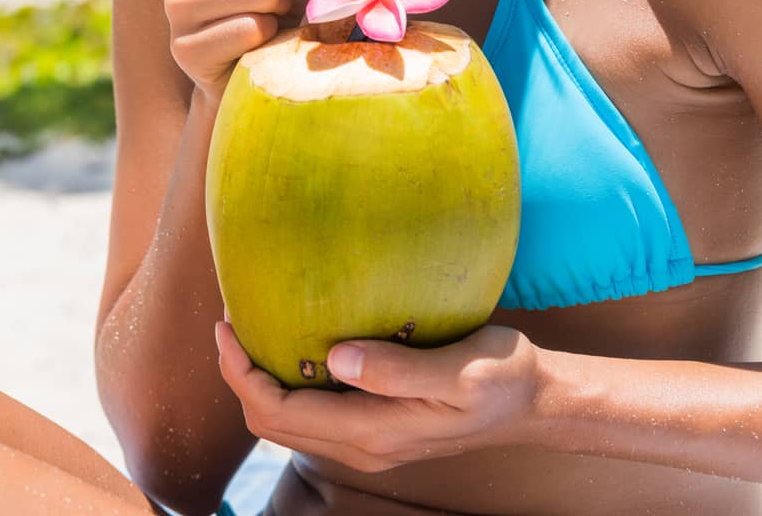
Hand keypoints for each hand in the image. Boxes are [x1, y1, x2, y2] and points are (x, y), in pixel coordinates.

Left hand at [213, 314, 542, 471]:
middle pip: (271, 423)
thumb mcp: (458, 369)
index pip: (279, 412)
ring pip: (288, 420)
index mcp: (373, 431)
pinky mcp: (375, 425)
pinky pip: (312, 411)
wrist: (533, 402)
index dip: (241, 373)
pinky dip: (286, 379)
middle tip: (230, 318)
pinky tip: (293, 338)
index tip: (228, 325)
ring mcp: (368, 439)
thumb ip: (396, 368)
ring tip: (252, 322)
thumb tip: (335, 357)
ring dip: (259, 378)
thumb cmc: (501, 378)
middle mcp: (362, 443)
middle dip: (238, 376)